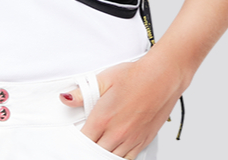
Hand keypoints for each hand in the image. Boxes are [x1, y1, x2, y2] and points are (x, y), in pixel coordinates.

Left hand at [59, 54, 186, 158]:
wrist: (163, 77)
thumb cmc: (135, 75)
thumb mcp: (104, 79)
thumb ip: (82, 93)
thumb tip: (64, 98)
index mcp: (103, 118)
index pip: (83, 141)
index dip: (77, 141)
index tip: (75, 138)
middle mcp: (116, 134)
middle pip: (95, 153)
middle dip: (88, 149)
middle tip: (86, 142)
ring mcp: (131, 140)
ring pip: (111, 158)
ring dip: (103, 153)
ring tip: (98, 146)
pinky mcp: (143, 141)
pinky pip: (128, 159)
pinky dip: (119, 157)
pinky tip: (115, 151)